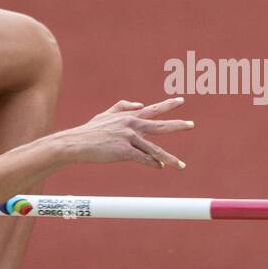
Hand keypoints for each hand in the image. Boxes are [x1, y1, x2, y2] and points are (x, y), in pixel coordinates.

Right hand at [54, 97, 193, 168]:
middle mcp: (131, 125)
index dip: (168, 105)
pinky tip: (160, 167)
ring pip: (154, 149)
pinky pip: (142, 159)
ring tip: (181, 164)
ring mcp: (128, 138)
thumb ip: (122, 107)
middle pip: (159, 126)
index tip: (181, 100)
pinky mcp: (123, 151)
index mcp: (128, 116)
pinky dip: (152, 164)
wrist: (75, 143)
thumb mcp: (105, 114)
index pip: (153, 109)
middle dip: (177, 125)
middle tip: (191, 125)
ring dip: (169, 158)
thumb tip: (139, 104)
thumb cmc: (89, 131)